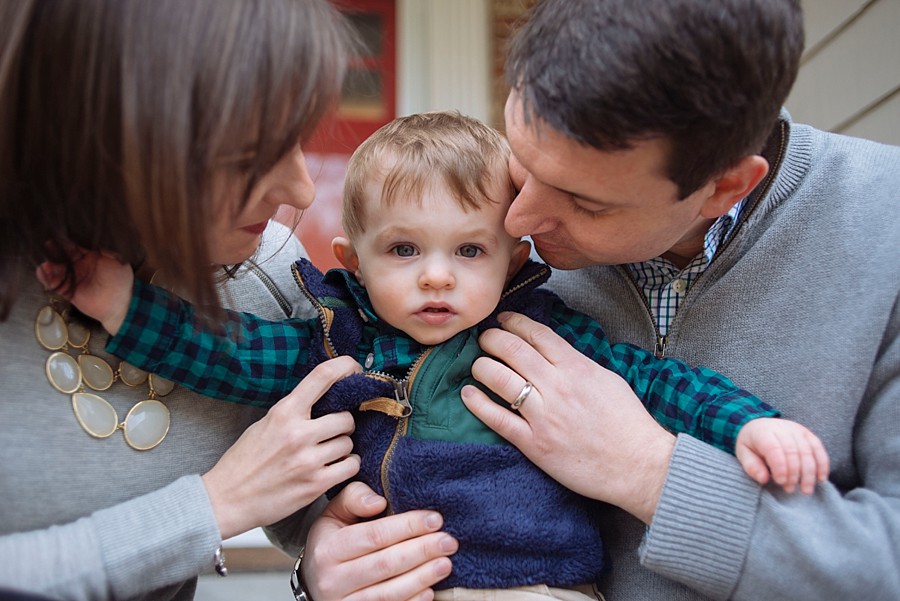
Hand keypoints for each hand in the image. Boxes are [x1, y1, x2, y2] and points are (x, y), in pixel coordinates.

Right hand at [36, 249, 133, 333]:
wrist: (119, 305)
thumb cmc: (120, 280)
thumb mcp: (116, 260)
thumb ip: (103, 250)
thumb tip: (90, 241)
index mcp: (92, 258)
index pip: (76, 247)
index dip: (67, 242)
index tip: (58, 236)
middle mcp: (80, 267)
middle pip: (64, 257)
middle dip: (55, 252)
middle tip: (47, 246)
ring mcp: (74, 279)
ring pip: (58, 270)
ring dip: (50, 266)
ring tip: (46, 264)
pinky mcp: (68, 292)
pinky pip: (55, 284)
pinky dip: (47, 279)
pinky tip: (42, 272)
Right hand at [202, 356, 360, 538]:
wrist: (227, 500)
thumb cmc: (244, 461)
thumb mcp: (264, 424)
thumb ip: (293, 411)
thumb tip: (324, 397)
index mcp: (283, 412)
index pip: (322, 376)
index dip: (345, 367)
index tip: (354, 369)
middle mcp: (298, 433)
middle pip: (346, 417)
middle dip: (344, 424)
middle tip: (332, 432)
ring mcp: (308, 460)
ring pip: (349, 443)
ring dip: (343, 447)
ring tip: (327, 453)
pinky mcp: (315, 484)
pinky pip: (351, 466)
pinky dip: (347, 466)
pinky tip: (334, 467)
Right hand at [303, 482, 457, 600]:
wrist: (315, 582)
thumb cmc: (332, 541)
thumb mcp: (334, 514)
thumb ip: (353, 498)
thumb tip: (378, 502)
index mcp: (329, 549)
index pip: (374, 536)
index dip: (407, 526)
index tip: (435, 519)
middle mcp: (332, 580)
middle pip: (385, 564)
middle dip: (422, 551)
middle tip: (449, 541)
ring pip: (389, 593)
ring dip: (422, 577)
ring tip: (446, 563)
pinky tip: (430, 590)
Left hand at [461, 312, 675, 523]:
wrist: (638, 465)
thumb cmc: (627, 423)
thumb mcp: (606, 379)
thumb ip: (577, 363)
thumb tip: (552, 352)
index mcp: (576, 367)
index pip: (536, 334)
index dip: (514, 322)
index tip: (503, 319)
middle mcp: (557, 386)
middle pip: (512, 350)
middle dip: (491, 339)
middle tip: (484, 339)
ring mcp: (544, 415)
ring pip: (499, 379)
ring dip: (481, 366)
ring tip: (476, 364)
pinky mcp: (535, 444)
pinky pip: (498, 418)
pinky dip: (478, 403)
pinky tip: (468, 394)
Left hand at [735, 417, 829, 493]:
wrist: (759, 426)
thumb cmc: (752, 444)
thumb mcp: (743, 454)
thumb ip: (752, 466)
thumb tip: (763, 479)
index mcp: (763, 432)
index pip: (774, 449)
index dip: (780, 467)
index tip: (780, 482)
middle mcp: (782, 428)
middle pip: (793, 451)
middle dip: (794, 474)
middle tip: (790, 490)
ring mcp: (797, 430)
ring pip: (808, 451)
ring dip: (809, 473)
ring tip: (806, 490)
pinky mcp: (808, 434)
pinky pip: (818, 448)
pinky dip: (822, 464)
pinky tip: (821, 479)